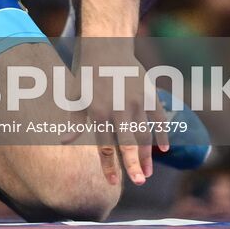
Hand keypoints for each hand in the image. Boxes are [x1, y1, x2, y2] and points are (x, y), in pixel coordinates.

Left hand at [70, 42, 159, 186]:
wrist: (106, 46)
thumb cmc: (87, 74)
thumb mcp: (76, 96)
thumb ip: (75, 121)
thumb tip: (64, 142)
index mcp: (99, 111)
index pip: (105, 145)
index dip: (109, 165)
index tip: (112, 182)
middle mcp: (119, 108)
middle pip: (128, 142)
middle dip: (134, 164)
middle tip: (139, 182)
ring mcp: (136, 101)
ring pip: (145, 134)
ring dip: (147, 155)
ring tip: (146, 173)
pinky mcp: (149, 94)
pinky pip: (159, 118)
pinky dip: (163, 133)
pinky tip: (165, 149)